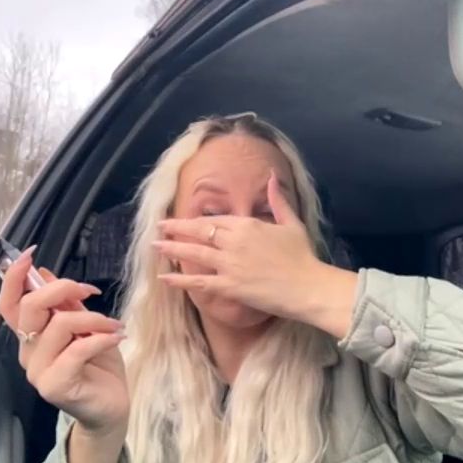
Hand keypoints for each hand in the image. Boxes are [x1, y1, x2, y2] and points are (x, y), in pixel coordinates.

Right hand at [0, 249, 128, 435]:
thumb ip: (66, 303)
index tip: (29, 254)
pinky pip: (77, 349)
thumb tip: (45, 272)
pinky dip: (101, 337)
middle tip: (90, 291)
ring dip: (94, 317)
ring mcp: (38, 371)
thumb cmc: (98, 365)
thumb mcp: (85, 326)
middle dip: (62, 289)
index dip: (13, 277)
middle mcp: (28, 352)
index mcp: (31, 335)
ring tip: (115, 325)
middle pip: (30, 307)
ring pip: (59, 325)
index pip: (9, 304)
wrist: (111, 408)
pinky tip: (117, 336)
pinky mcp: (55, 386)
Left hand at [154, 170, 357, 336]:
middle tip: (159, 227)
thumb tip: (272, 176)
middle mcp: (234, 241)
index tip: (184, 220)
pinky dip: (180, 280)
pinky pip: (199, 281)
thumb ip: (278, 199)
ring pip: (194, 253)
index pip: (216, 219)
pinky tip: (164, 277)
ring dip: (172, 248)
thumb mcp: (292, 222)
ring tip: (154, 246)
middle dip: (176, 228)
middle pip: (199, 231)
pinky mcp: (229, 285)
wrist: (308, 286)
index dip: (197, 219)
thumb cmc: (303, 256)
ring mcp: (230, 263)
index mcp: (248, 224)